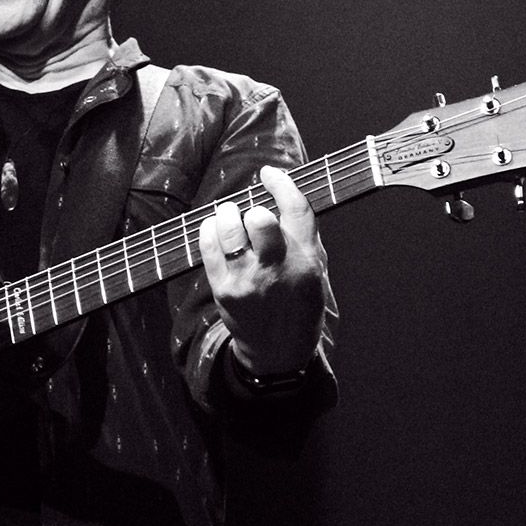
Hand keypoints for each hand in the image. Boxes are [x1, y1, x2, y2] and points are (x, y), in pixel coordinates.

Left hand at [195, 166, 329, 377]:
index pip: (296, 210)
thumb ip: (303, 234)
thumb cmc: (298, 305)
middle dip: (253, 210)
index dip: (281, 183)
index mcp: (306, 262)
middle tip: (251, 216)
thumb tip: (283, 191)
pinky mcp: (223, 288)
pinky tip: (216, 231)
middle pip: (259, 218)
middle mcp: (277, 269)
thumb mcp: (317, 271)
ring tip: (230, 218)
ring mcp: (247, 280)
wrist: (278, 353)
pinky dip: (210, 230)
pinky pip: (208, 245)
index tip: (269, 173)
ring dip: (227, 215)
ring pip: (229, 228)